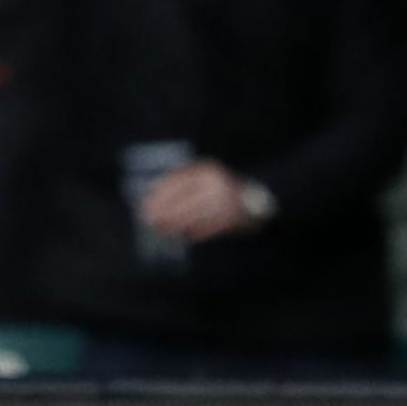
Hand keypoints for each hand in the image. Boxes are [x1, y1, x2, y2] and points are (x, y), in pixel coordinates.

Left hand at [141, 161, 258, 242]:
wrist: (261, 196)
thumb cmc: (224, 187)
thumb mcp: (205, 176)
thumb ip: (183, 181)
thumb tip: (154, 191)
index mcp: (206, 170)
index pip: (176, 181)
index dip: (159, 194)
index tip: (145, 202)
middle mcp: (214, 184)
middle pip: (182, 200)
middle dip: (163, 211)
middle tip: (149, 220)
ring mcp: (224, 202)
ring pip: (192, 215)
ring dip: (175, 224)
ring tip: (162, 228)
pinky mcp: (231, 218)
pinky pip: (208, 227)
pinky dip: (195, 232)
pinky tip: (185, 235)